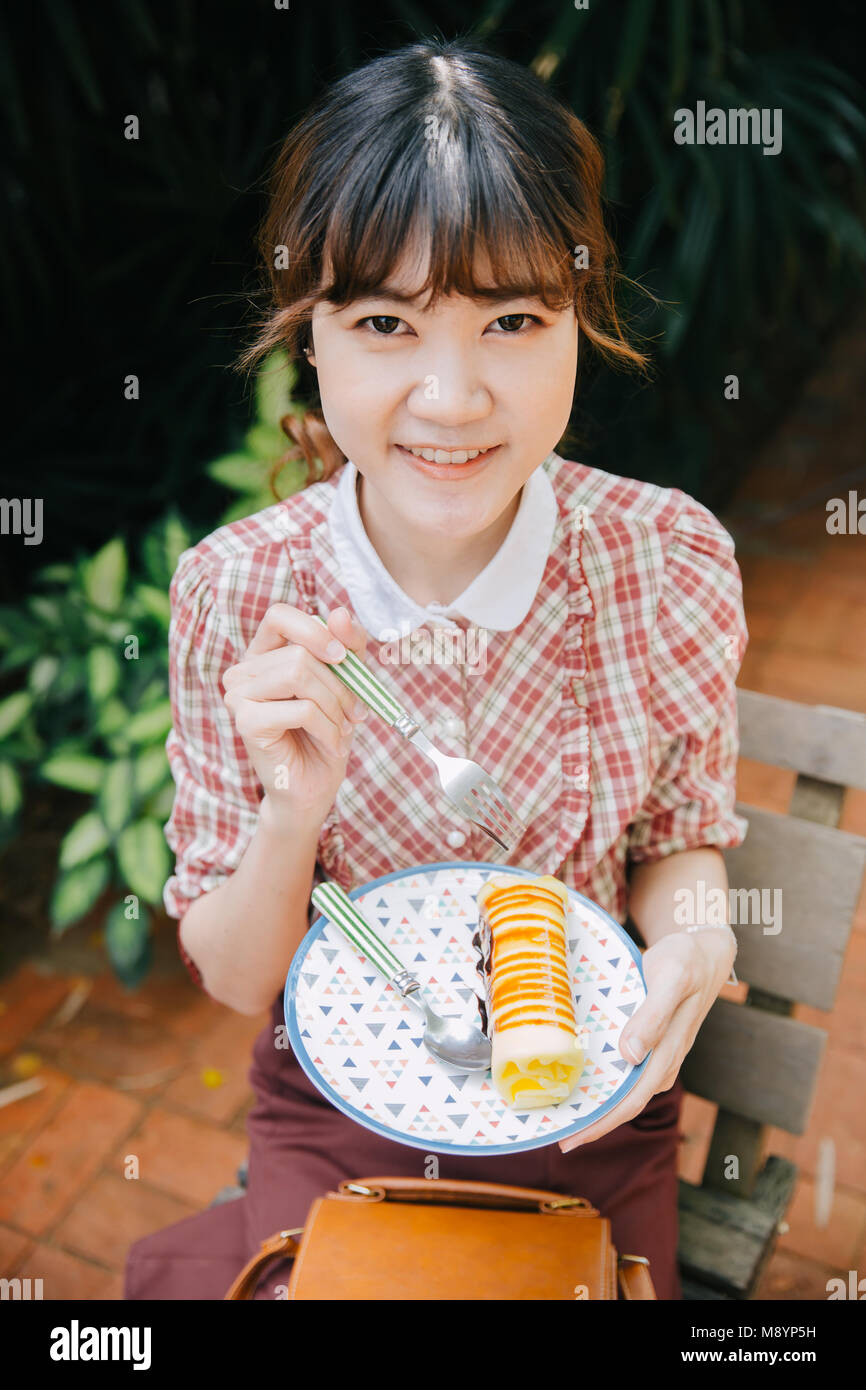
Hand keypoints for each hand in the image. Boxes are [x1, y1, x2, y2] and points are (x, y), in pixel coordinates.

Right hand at [221, 603, 368, 824]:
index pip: (279, 616)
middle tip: (355, 712)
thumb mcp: (347, 682)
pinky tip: (332, 745)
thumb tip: (338, 613)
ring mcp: (238, 696)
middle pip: (298, 653)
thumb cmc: (327, 731)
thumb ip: (348, 646)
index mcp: (264, 655)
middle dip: (339, 684)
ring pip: (297, 675)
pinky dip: (328, 728)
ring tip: (344, 728)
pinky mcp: (246, 723)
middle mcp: (243, 672)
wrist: (315, 786)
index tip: (342, 657)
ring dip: (334, 706)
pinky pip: (300, 709)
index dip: (313, 630)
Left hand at [558, 927, 734, 1151]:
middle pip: (623, 1105)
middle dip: (590, 1123)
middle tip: (552, 1134)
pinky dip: (601, 1082)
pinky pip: (624, 1073)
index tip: (569, 1138)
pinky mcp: (652, 1046)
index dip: (600, 1124)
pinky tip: (580, 1080)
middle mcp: (663, 1063)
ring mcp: (658, 1057)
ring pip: (623, 1091)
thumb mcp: (672, 979)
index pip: (630, 1102)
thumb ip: (654, 1016)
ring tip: (558, 1112)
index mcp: (667, 1053)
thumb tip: (631, 1055)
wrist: (705, 952)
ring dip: (595, 1105)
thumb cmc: (687, 961)